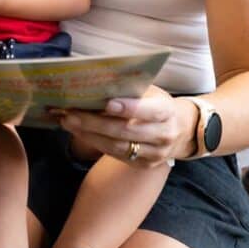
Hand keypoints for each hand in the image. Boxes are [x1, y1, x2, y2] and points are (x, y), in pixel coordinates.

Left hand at [58, 85, 194, 168]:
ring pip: (117, 146)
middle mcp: (163, 134)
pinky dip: (95, 143)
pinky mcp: (143, 164)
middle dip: (95, 122)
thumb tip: (96, 83)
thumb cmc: (156, 104)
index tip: (107, 102)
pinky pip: (116, 155)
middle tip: (71, 113)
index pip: (149, 111)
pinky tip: (79, 132)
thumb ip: (130, 89)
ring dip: (89, 134)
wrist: (180, 131)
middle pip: (125, 131)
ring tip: (69, 122)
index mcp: (167, 111)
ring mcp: (154, 153)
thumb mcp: (151, 92)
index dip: (129, 108)